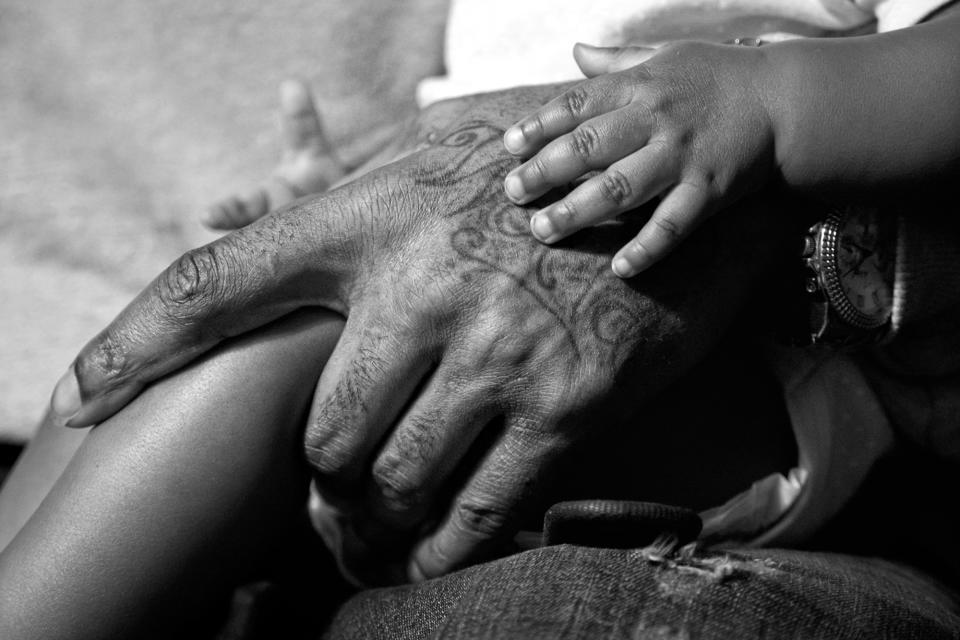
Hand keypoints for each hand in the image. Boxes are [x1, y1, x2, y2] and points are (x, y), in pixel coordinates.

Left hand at [50, 84, 785, 580]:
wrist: (680, 181)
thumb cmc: (541, 170)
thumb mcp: (433, 149)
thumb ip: (340, 180)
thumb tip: (237, 201)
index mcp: (375, 217)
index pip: (222, 282)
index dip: (136, 342)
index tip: (81, 396)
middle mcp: (423, 289)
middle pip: (322, 432)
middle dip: (323, 478)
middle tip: (333, 492)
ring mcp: (497, 352)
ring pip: (393, 481)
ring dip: (374, 523)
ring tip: (372, 534)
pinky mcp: (567, 403)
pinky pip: (478, 509)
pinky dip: (444, 548)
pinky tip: (431, 553)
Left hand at [502, 42, 776, 276]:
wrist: (785, 99)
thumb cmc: (718, 76)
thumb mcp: (666, 56)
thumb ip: (617, 61)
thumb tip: (576, 50)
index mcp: (639, 86)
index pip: (577, 105)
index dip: (538, 126)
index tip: (509, 147)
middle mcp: (654, 120)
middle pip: (586, 148)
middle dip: (543, 172)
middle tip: (512, 194)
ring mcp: (680, 157)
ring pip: (617, 188)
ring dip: (575, 212)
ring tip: (542, 231)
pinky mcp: (708, 191)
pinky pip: (671, 225)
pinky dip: (646, 248)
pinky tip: (619, 269)